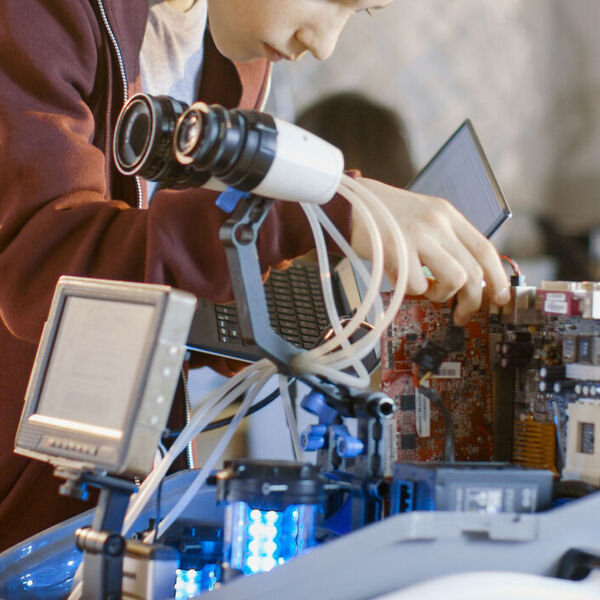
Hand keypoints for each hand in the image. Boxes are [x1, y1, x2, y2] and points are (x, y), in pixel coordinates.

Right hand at [350, 177, 510, 324]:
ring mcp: (418, 236)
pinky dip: (412, 292)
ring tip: (425, 290)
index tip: (500, 297)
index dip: (498, 277)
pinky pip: (418, 285)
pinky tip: (401, 280)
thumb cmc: (383, 217)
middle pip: (474, 271)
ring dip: (441, 295)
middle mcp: (437, 223)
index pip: (485, 248)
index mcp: (447, 214)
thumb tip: (465, 278)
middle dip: (473, 300)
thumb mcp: (421, 218)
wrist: (349, 204)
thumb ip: (443, 240)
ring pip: (454, 279)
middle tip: (462, 313)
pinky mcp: (397, 250)